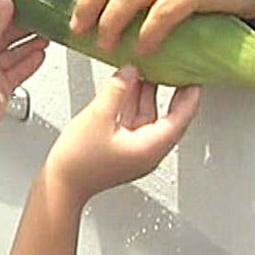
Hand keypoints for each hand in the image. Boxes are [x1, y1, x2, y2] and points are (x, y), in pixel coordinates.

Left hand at [0, 0, 48, 141]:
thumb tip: (4, 2)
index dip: (7, 13)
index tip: (24, 3)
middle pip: (6, 36)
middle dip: (24, 28)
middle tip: (41, 17)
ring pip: (16, 53)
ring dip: (30, 44)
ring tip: (46, 34)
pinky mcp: (3, 85)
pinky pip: (20, 70)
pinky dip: (31, 62)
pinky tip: (40, 53)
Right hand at [47, 66, 198, 205]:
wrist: (60, 185)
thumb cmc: (78, 163)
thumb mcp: (98, 116)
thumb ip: (117, 90)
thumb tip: (130, 71)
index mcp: (150, 147)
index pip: (181, 118)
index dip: (189, 95)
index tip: (194, 76)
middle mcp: (147, 151)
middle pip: (168, 117)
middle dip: (171, 91)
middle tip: (176, 68)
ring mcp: (135, 151)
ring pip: (149, 117)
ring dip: (148, 94)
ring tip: (148, 70)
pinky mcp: (122, 149)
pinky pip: (135, 121)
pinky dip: (133, 103)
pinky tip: (126, 87)